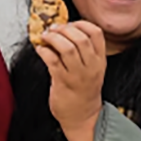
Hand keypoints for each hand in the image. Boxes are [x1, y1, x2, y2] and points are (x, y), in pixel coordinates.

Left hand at [36, 21, 106, 140]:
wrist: (82, 117)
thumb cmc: (83, 92)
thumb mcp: (91, 70)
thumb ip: (82, 52)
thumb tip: (61, 32)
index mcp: (99, 61)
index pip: (96, 33)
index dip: (81, 24)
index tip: (69, 23)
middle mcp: (91, 67)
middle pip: (81, 38)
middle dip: (64, 29)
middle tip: (53, 28)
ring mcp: (78, 75)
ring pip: (68, 48)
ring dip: (53, 38)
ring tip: (45, 37)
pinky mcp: (63, 83)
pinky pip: (53, 61)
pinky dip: (44, 51)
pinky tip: (41, 50)